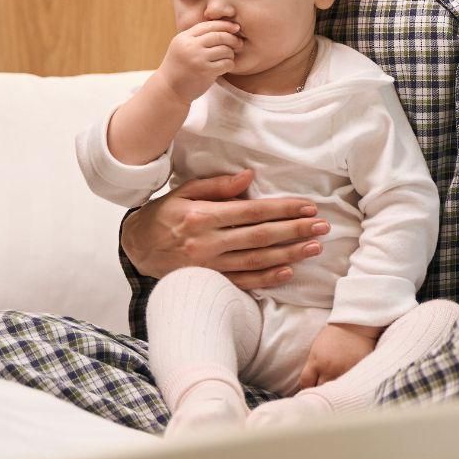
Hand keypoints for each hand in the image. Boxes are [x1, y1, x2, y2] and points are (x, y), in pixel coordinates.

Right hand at [122, 171, 329, 290]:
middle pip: (260, 236)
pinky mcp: (209, 281)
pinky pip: (243, 282)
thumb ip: (218, 186)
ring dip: (289, 254)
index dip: (283, 209)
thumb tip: (250, 176)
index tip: (308, 206)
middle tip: (322, 226)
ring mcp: (209, 265)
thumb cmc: (164, 216)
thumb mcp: (184, 192)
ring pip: (257, 260)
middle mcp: (207, 242)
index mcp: (203, 216)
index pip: (252, 211)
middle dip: (295, 230)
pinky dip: (267, 278)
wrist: (136, 249)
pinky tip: (289, 272)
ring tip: (315, 247)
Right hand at [157, 20, 239, 102]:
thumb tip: (221, 25)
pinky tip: (226, 67)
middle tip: (239, 43)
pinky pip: (226, 63)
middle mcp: (190, 46)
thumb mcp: (182, 47)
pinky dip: (229, 64)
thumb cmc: (179, 68)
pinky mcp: (205, 71)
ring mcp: (198, 59)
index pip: (208, 25)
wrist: (169, 90)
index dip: (224, 25)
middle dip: (232, 38)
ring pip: (225, 49)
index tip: (235, 28)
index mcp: (183, 38)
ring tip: (228, 57)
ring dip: (231, 53)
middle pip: (219, 36)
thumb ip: (196, 37)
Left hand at [299, 321, 383, 389]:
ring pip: (336, 391)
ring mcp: (345, 371)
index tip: (308, 390)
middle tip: (321, 393)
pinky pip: (350, 385)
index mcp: (317, 362)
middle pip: (320, 390)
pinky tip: (348, 387)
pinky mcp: (358, 371)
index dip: (305, 389)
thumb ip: (312, 367)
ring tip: (334, 393)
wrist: (355, 325)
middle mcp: (330, 368)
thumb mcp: (316, 349)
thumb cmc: (334, 336)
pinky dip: (348, 388)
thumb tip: (309, 385)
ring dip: (334, 392)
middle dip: (319, 391)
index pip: (306, 383)